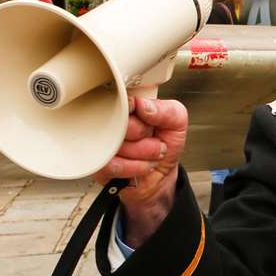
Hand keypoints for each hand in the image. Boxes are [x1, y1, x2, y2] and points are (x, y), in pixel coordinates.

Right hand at [99, 96, 189, 246]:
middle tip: (154, 139)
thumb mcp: (176, 122)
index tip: (147, 120)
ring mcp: (102, 143)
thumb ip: (165, 110)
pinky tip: (142, 166)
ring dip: (141, 153)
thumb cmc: (165, 144)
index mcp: (128, 107)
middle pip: (118, 122)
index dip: (133, 109)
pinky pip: (111, 165)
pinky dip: (133, 168)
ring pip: (115, 144)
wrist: (160, 176)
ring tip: (152, 155)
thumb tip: (142, 104)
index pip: (120, 99)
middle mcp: (111, 122)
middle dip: (142, 134)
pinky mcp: (98, 164)